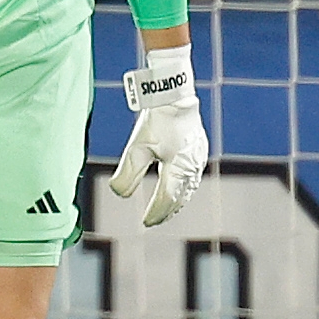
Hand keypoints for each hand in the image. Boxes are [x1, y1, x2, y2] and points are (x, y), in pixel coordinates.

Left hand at [109, 48, 207, 226]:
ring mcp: (198, 158)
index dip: (156, 213)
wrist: (174, 95)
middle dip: (166, 211)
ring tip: (165, 210)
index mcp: (177, 168)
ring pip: (188, 188)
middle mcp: (191, 167)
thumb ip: (127, 173)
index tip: (145, 223)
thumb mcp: (136, 148)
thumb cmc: (155, 121)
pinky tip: (177, 188)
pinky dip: (184, 188)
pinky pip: (193, 177)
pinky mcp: (199, 150)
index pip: (166, 200)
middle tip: (154, 221)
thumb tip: (119, 193)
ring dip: (176, 201)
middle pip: (179, 198)